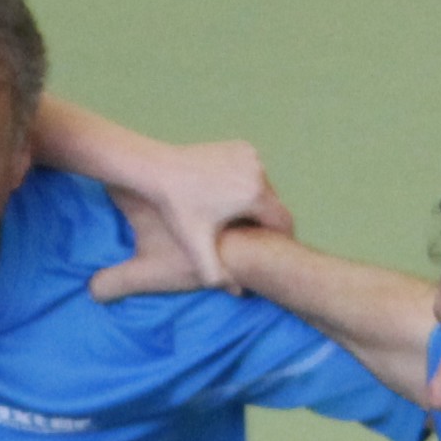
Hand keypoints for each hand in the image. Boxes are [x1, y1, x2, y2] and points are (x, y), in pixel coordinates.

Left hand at [98, 135, 291, 295]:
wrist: (158, 170)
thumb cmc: (176, 210)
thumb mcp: (195, 246)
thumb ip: (215, 273)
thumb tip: (238, 293)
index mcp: (254, 195)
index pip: (283, 223)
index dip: (280, 241)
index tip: (272, 255)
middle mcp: (258, 171)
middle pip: (274, 205)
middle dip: (265, 224)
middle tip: (252, 242)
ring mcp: (250, 155)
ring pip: (263, 189)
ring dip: (255, 206)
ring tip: (239, 224)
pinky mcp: (241, 147)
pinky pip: (252, 174)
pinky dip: (246, 188)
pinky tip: (229, 203)